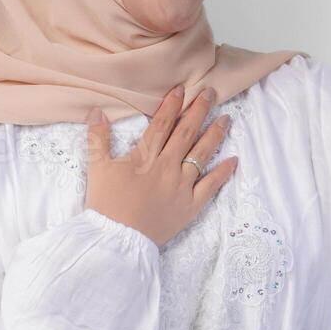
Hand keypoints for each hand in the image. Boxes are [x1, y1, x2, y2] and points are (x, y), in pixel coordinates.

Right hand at [84, 83, 236, 248]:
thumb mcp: (97, 168)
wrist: (118, 240)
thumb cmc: (106, 204)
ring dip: (215, 134)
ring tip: (226, 118)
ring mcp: (182, 186)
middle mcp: (168, 166)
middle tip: (211, 93)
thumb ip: (97, 138)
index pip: (162, 124)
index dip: (172, 104)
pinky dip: (223, 173)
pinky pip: (211, 186)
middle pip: (187, 133)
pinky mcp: (190, 206)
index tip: (182, 89)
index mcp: (146, 156)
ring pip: (202, 154)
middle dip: (199, 110)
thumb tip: (97, 111)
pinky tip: (234, 160)